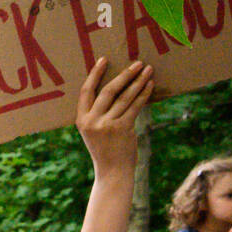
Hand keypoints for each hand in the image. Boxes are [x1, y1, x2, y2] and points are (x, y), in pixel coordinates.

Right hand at [75, 58, 152, 172]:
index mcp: (81, 120)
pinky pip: (135, 106)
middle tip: (137, 63)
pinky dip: (144, 94)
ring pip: (125, 97)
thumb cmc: (105, 150)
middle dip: (124, 75)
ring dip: (138, 81)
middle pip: (108, 91)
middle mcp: (92, 121)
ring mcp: (107, 125)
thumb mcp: (94, 132)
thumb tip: (118, 88)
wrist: (112, 172)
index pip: (86, 92)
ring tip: (148, 70)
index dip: (95, 74)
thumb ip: (98, 114)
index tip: (104, 60)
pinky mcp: (122, 128)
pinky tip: (150, 85)